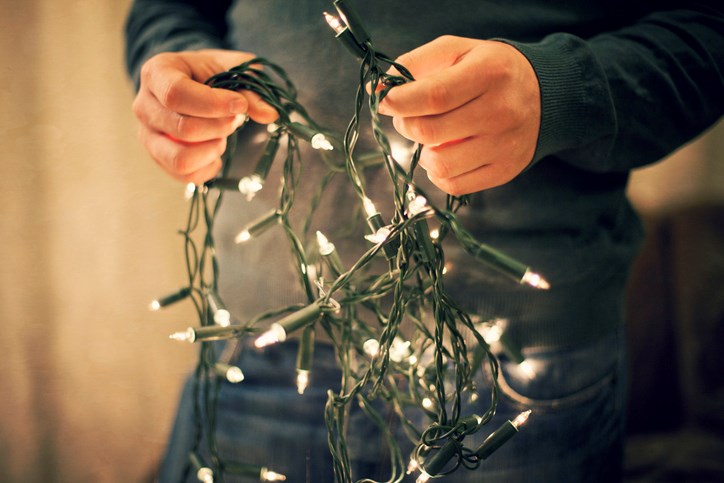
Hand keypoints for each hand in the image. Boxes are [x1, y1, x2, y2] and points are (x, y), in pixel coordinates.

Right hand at [132, 49, 277, 183]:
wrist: (194, 82)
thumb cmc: (212, 72)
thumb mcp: (233, 69)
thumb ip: (250, 89)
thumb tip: (270, 115)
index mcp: (157, 73)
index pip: (176, 94)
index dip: (212, 104)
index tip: (239, 106)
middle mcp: (144, 106)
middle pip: (183, 129)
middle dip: (220, 127)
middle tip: (235, 118)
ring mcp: (147, 136)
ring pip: (180, 159)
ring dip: (212, 150)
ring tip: (222, 136)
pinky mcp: (159, 158)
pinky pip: (185, 176)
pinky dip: (208, 167)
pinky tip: (217, 152)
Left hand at [379, 36, 539, 194]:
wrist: (546, 94)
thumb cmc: (491, 70)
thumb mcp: (458, 50)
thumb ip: (415, 64)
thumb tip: (378, 90)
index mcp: (489, 74)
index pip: (432, 96)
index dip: (398, 102)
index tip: (385, 101)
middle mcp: (500, 111)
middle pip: (430, 131)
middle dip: (406, 125)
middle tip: (409, 116)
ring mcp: (504, 146)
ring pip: (440, 165)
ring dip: (422, 153)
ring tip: (431, 136)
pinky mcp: (505, 171)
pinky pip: (455, 185)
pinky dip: (439, 173)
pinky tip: (444, 154)